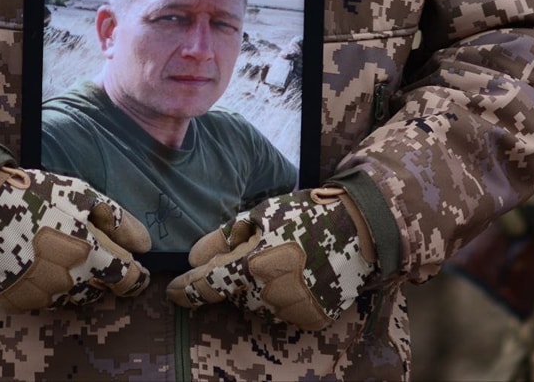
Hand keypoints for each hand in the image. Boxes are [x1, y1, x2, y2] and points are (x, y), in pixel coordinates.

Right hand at [0, 166, 151, 310]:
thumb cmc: (38, 196)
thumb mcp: (85, 196)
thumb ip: (119, 222)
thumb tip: (145, 246)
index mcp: (92, 257)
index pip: (128, 281)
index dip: (137, 278)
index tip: (137, 271)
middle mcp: (71, 284)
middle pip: (101, 291)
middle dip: (104, 277)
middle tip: (93, 254)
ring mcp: (43, 297)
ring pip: (74, 299)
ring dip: (78, 284)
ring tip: (64, 257)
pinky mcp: (19, 302)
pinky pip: (45, 301)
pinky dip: (48, 288)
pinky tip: (38, 265)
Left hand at [166, 187, 375, 330]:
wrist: (361, 229)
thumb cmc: (306, 213)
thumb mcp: (262, 213)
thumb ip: (224, 237)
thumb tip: (193, 258)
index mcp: (250, 266)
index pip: (205, 287)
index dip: (185, 291)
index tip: (172, 293)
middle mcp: (267, 295)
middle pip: (234, 295)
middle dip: (237, 278)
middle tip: (261, 253)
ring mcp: (290, 311)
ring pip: (259, 305)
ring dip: (261, 288)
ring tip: (287, 260)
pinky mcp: (310, 319)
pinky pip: (285, 312)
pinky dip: (286, 297)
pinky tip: (302, 275)